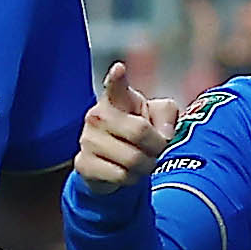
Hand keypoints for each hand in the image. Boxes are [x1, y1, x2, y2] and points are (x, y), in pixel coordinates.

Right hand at [74, 58, 191, 194]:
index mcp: (116, 99)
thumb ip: (167, 115)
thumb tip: (163, 134)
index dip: (117, 78)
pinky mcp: (84, 164)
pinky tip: (128, 173)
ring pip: (133, 159)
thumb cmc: (136, 131)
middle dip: (157, 147)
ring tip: (142, 162)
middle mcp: (97, 115)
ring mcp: (87, 140)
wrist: (112, 162)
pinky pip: (121, 176)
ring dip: (146, 166)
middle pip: (140, 132)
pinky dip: (133, 179)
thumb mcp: (157, 117)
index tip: (119, 69)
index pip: (115, 86)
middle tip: (157, 151)